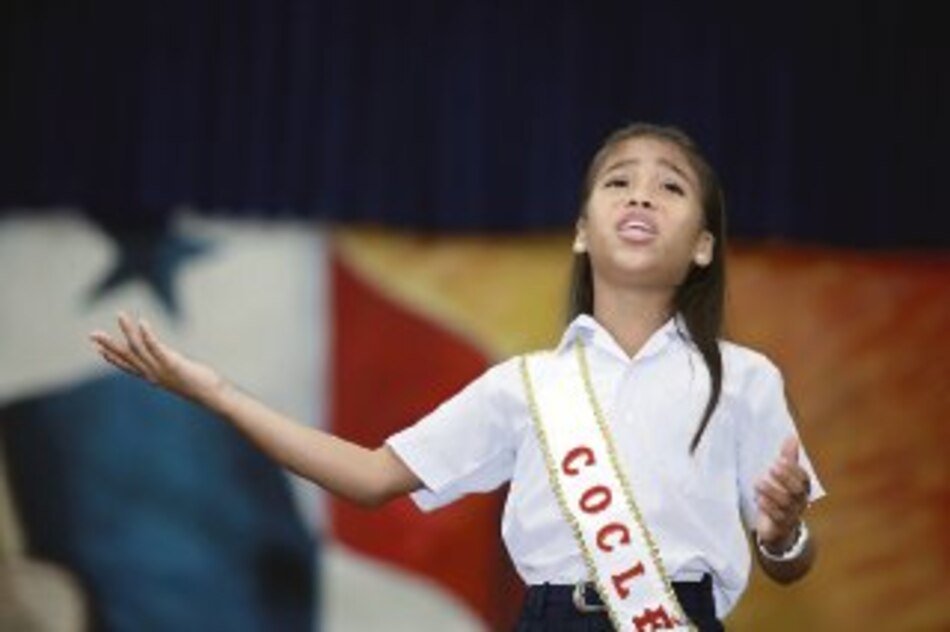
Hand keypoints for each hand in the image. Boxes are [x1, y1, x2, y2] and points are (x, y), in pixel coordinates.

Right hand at [89, 312, 224, 404]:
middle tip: (92, 334)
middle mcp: (153, 374)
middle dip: (109, 345)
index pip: (128, 366)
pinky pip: (157, 348)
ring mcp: (161, 369)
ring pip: (138, 348)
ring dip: (128, 331)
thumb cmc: (200, 384)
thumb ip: (169, 366)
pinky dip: (148, 335)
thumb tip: (167, 357)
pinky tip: (143, 323)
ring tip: (120, 315)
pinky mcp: (173, 364)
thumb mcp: (178, 374)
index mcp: (152, 376)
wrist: (212, 395)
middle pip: (127, 357)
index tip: (97, 348)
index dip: (112, 358)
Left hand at [754, 435, 810, 551]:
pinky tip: (758, 498)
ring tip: (758, 482)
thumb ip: (788, 458)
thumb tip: (791, 436)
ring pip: (786, 503)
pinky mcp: (781, 525)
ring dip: (771, 491)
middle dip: (785, 478)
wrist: (778, 527)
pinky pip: (777, 517)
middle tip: (770, 467)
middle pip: (797, 490)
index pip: (803, 478)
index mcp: (802, 488)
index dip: (793, 469)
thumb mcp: (784, 476)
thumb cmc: (781, 495)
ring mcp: (792, 514)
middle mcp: (800, 501)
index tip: (779, 459)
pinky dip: (768, 507)